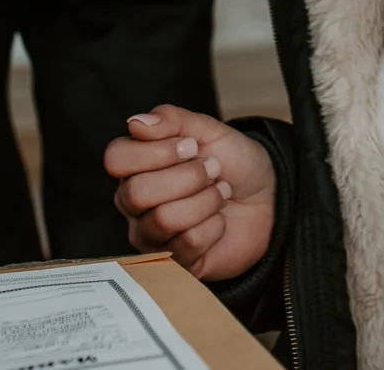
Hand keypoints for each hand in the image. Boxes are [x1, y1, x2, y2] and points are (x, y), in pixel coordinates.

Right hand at [105, 104, 276, 281]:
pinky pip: (188, 243)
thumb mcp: (208, 131)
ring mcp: (151, 236)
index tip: (191, 145)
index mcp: (135, 167)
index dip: (155, 151)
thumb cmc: (232, 163)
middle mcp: (134, 204)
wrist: (267, 197)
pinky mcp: (175, 263)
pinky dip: (215, 225)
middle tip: (213, 168)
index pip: (116, 159)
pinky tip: (219, 219)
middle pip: (138, 193)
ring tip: (221, 191)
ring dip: (206, 200)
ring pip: (164, 219)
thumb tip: (137, 123)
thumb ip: (172, 120)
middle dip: (188, 177)